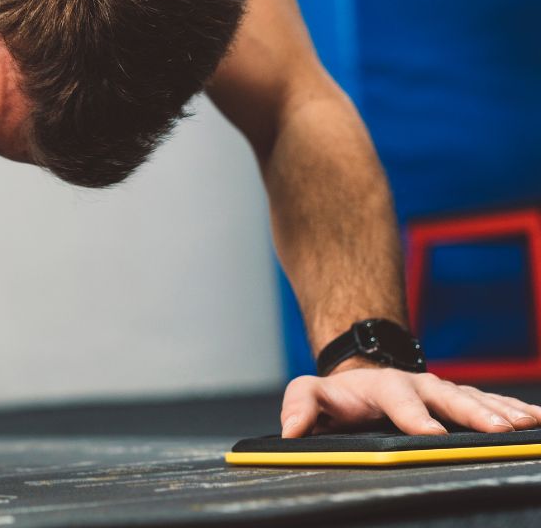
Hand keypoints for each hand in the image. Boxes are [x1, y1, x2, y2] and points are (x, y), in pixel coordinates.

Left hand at [280, 367, 540, 437]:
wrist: (363, 373)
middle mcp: (419, 385)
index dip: (414, 415)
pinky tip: (536, 421)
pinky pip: (492, 402)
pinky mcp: (460, 399)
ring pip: (475, 398)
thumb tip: (291, 430)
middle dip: (473, 412)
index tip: (431, 433)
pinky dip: (515, 409)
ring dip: (501, 410)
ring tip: (526, 425)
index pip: (398, 399)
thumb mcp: (311, 393)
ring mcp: (443, 391)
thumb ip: (300, 406)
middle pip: (448, 396)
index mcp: (384, 386)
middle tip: (498, 430)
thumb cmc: (339, 394)